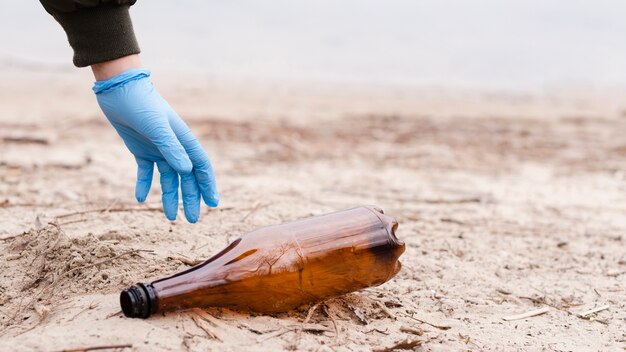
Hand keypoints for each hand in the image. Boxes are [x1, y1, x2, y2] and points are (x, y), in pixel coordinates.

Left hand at [92, 67, 218, 222]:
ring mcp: (158, 149)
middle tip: (191, 220)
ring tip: (170, 218)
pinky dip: (144, 184)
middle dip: (190, 198)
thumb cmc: (142, 104)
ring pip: (167, 178)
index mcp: (184, 141)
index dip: (207, 185)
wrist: (119, 89)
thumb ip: (172, 149)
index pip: (201, 167)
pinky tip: (140, 198)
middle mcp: (174, 147)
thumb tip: (187, 172)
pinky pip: (145, 172)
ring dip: (169, 197)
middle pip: (186, 178)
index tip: (213, 204)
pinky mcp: (140, 150)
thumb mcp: (157, 127)